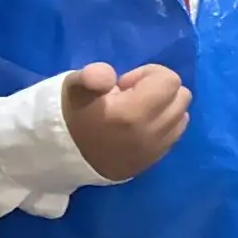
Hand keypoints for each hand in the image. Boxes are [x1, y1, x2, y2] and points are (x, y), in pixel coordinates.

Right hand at [61, 62, 189, 181]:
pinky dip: (163, 126)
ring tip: (135, 112)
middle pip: (181, 97)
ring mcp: (152, 152)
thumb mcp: (75, 87)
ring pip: (182, 117)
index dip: (147, 75)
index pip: (169, 80)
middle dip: (159, 90)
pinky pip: (174, 136)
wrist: (56, 156)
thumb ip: (93, 76)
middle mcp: (149, 134)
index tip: (124, 85)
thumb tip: (109, 77)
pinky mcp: (151, 163)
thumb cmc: (69, 115)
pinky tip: (139, 127)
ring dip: (164, 108)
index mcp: (132, 113)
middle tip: (131, 97)